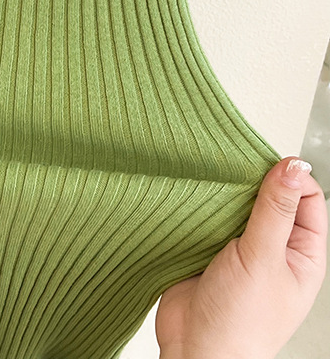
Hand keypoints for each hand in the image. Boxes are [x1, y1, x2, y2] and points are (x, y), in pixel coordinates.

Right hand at [156, 156, 326, 358]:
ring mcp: (240, 249)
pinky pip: (208, 215)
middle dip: (254, 180)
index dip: (291, 177)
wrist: (193, 349)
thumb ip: (275, 210)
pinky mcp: (208, 247)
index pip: (308, 200)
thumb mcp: (262, 259)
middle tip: (234, 169)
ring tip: (212, 185)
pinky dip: (200, 204)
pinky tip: (193, 200)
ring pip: (237, 204)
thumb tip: (293, 169)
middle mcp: (273, 249)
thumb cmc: (239, 323)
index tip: (266, 162)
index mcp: (302, 254)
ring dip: (225, 192)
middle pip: (271, 196)